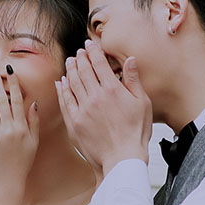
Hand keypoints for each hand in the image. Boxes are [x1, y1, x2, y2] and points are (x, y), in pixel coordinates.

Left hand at [0, 65, 38, 189]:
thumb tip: (33, 102)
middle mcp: (9, 129)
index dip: (13, 83)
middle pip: (2, 99)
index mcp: (22, 128)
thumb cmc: (22, 162)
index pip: (17, 99)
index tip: (10, 70)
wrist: (7, 181)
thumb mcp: (33, 142)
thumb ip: (33, 121)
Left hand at [55, 40, 151, 176]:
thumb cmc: (136, 133)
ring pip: (72, 83)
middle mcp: (95, 97)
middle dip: (80, 58)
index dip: (93, 52)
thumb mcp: (143, 104)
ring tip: (69, 62)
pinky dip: (62, 89)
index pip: (98, 63)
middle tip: (78, 52)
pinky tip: (61, 83)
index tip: (89, 45)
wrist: (122, 159)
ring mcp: (82, 110)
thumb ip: (134, 80)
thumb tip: (131, 60)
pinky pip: (65, 101)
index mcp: (112, 90)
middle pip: (83, 71)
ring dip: (70, 70)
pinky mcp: (74, 123)